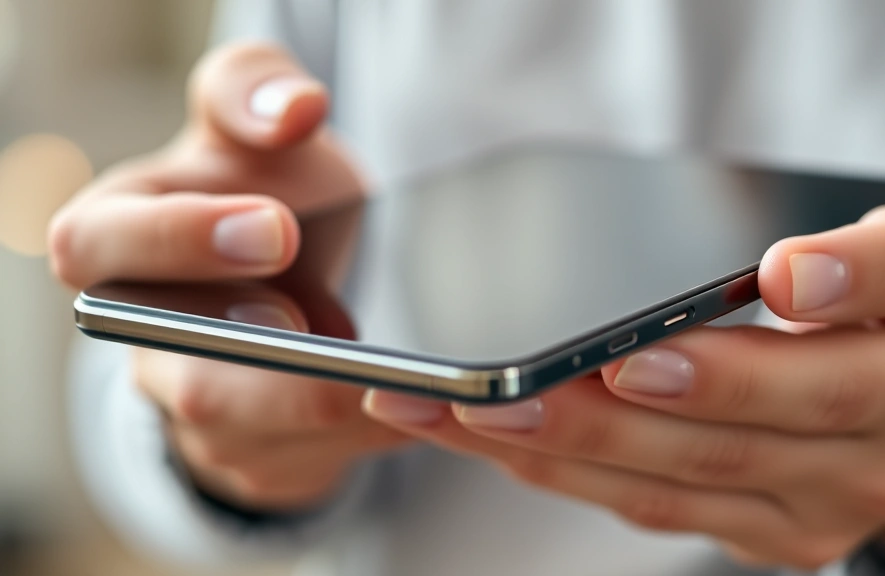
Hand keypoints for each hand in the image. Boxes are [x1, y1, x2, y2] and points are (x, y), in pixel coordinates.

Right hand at [49, 42, 407, 510]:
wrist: (282, 273)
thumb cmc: (259, 190)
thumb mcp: (250, 126)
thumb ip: (252, 92)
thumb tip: (296, 107)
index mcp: (117, 243)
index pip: (98, 249)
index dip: (181, 243)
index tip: (277, 227)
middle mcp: (145, 343)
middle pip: (188, 383)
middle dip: (273, 374)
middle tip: (343, 350)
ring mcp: (195, 414)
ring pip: (263, 440)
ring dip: (342, 415)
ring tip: (420, 385)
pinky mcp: (255, 457)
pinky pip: (312, 465)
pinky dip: (376, 438)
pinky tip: (427, 407)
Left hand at [363, 203, 884, 568]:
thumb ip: (880, 257)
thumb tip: (793, 272)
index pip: (835, 368)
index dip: (749, 357)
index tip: (673, 335)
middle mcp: (877, 461)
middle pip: (727, 440)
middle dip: (609, 416)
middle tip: (511, 390)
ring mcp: (816, 510)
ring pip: (673, 484)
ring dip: (562, 450)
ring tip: (469, 415)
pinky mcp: (766, 533)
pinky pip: (656, 508)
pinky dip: (572, 473)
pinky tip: (505, 442)